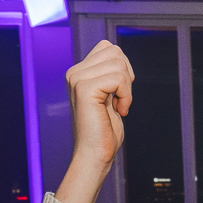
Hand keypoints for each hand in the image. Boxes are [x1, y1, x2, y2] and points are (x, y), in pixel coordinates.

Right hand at [55, 40, 134, 202]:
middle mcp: (75, 72)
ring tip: (118, 106)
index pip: (108, 48)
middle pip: (115, 52)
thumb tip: (121, 57)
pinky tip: (119, 110)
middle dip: (127, 76)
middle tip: (120, 99)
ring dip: (127, 88)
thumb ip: (111, 75)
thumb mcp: (110, 96)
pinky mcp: (84, 88)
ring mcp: (77, 79)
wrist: (95, 154)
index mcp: (79, 72)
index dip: (123, 68)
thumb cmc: (105, 131)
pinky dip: (126, 96)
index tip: (119, 92)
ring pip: (119, 64)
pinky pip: (119, 78)